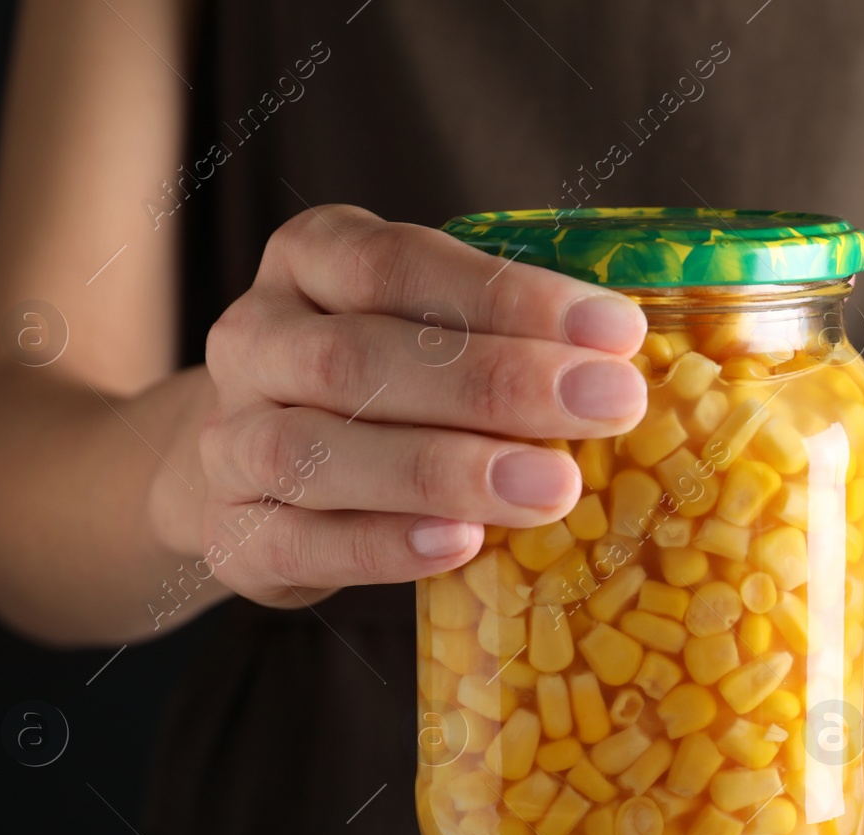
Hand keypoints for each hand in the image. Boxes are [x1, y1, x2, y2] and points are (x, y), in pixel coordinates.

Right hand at [178, 206, 648, 605]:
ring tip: (553, 487)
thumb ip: (504, 329)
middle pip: (359, 356)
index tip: (617, 330)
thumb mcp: (426, 328)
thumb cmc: (379, 386)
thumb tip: (635, 356)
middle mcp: (255, 339)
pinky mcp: (230, 532)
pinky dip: (382, 545)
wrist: (252, 469)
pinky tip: (462, 545)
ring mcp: (227, 440)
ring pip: (317, 451)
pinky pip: (298, 540)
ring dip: (444, 470)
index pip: (398, 263)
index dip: (508, 296)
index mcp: (310, 260)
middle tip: (608, 405)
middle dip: (495, 381)